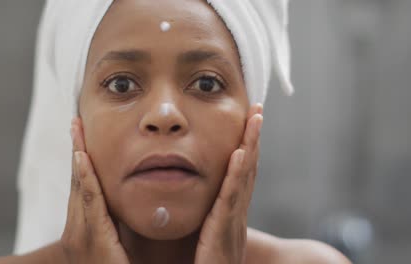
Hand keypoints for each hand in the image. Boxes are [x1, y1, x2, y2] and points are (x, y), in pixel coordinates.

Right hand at [61, 117, 129, 263]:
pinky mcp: (92, 236)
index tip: (82, 135)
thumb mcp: (112, 245)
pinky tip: (82, 157)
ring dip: (78, 155)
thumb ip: (115, 226)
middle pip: (79, 179)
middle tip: (76, 122)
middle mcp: (78, 226)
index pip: (84, 185)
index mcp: (86, 227)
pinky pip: (89, 201)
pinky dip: (84, 177)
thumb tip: (126, 205)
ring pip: (81, 184)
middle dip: (76, 149)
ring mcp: (82, 231)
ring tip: (77, 130)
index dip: (82, 160)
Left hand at [194, 103, 263, 263]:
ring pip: (244, 177)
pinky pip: (230, 199)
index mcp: (229, 214)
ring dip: (250, 146)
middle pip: (247, 169)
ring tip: (255, 118)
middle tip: (258, 110)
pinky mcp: (223, 231)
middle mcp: (236, 214)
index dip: (245, 148)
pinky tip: (239, 153)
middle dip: (253, 138)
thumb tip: (185, 198)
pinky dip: (236, 175)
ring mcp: (233, 222)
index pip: (239, 175)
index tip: (248, 123)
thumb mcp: (203, 238)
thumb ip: (200, 218)